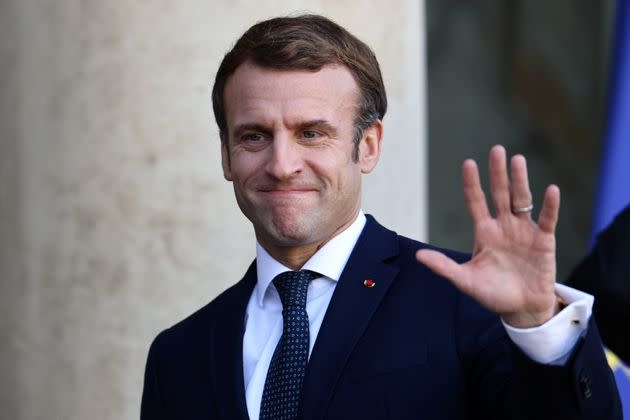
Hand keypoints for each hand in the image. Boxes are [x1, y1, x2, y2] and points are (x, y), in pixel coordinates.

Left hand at [416, 145, 560, 327]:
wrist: (521, 309)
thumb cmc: (492, 294)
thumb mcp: (465, 281)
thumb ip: (444, 267)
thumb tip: (418, 256)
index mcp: (484, 232)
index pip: (476, 202)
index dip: (472, 184)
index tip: (468, 164)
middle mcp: (503, 226)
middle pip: (500, 194)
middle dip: (497, 173)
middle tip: (496, 150)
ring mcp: (524, 231)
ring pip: (522, 200)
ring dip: (520, 180)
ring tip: (517, 160)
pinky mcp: (543, 241)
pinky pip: (547, 219)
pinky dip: (550, 206)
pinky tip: (551, 190)